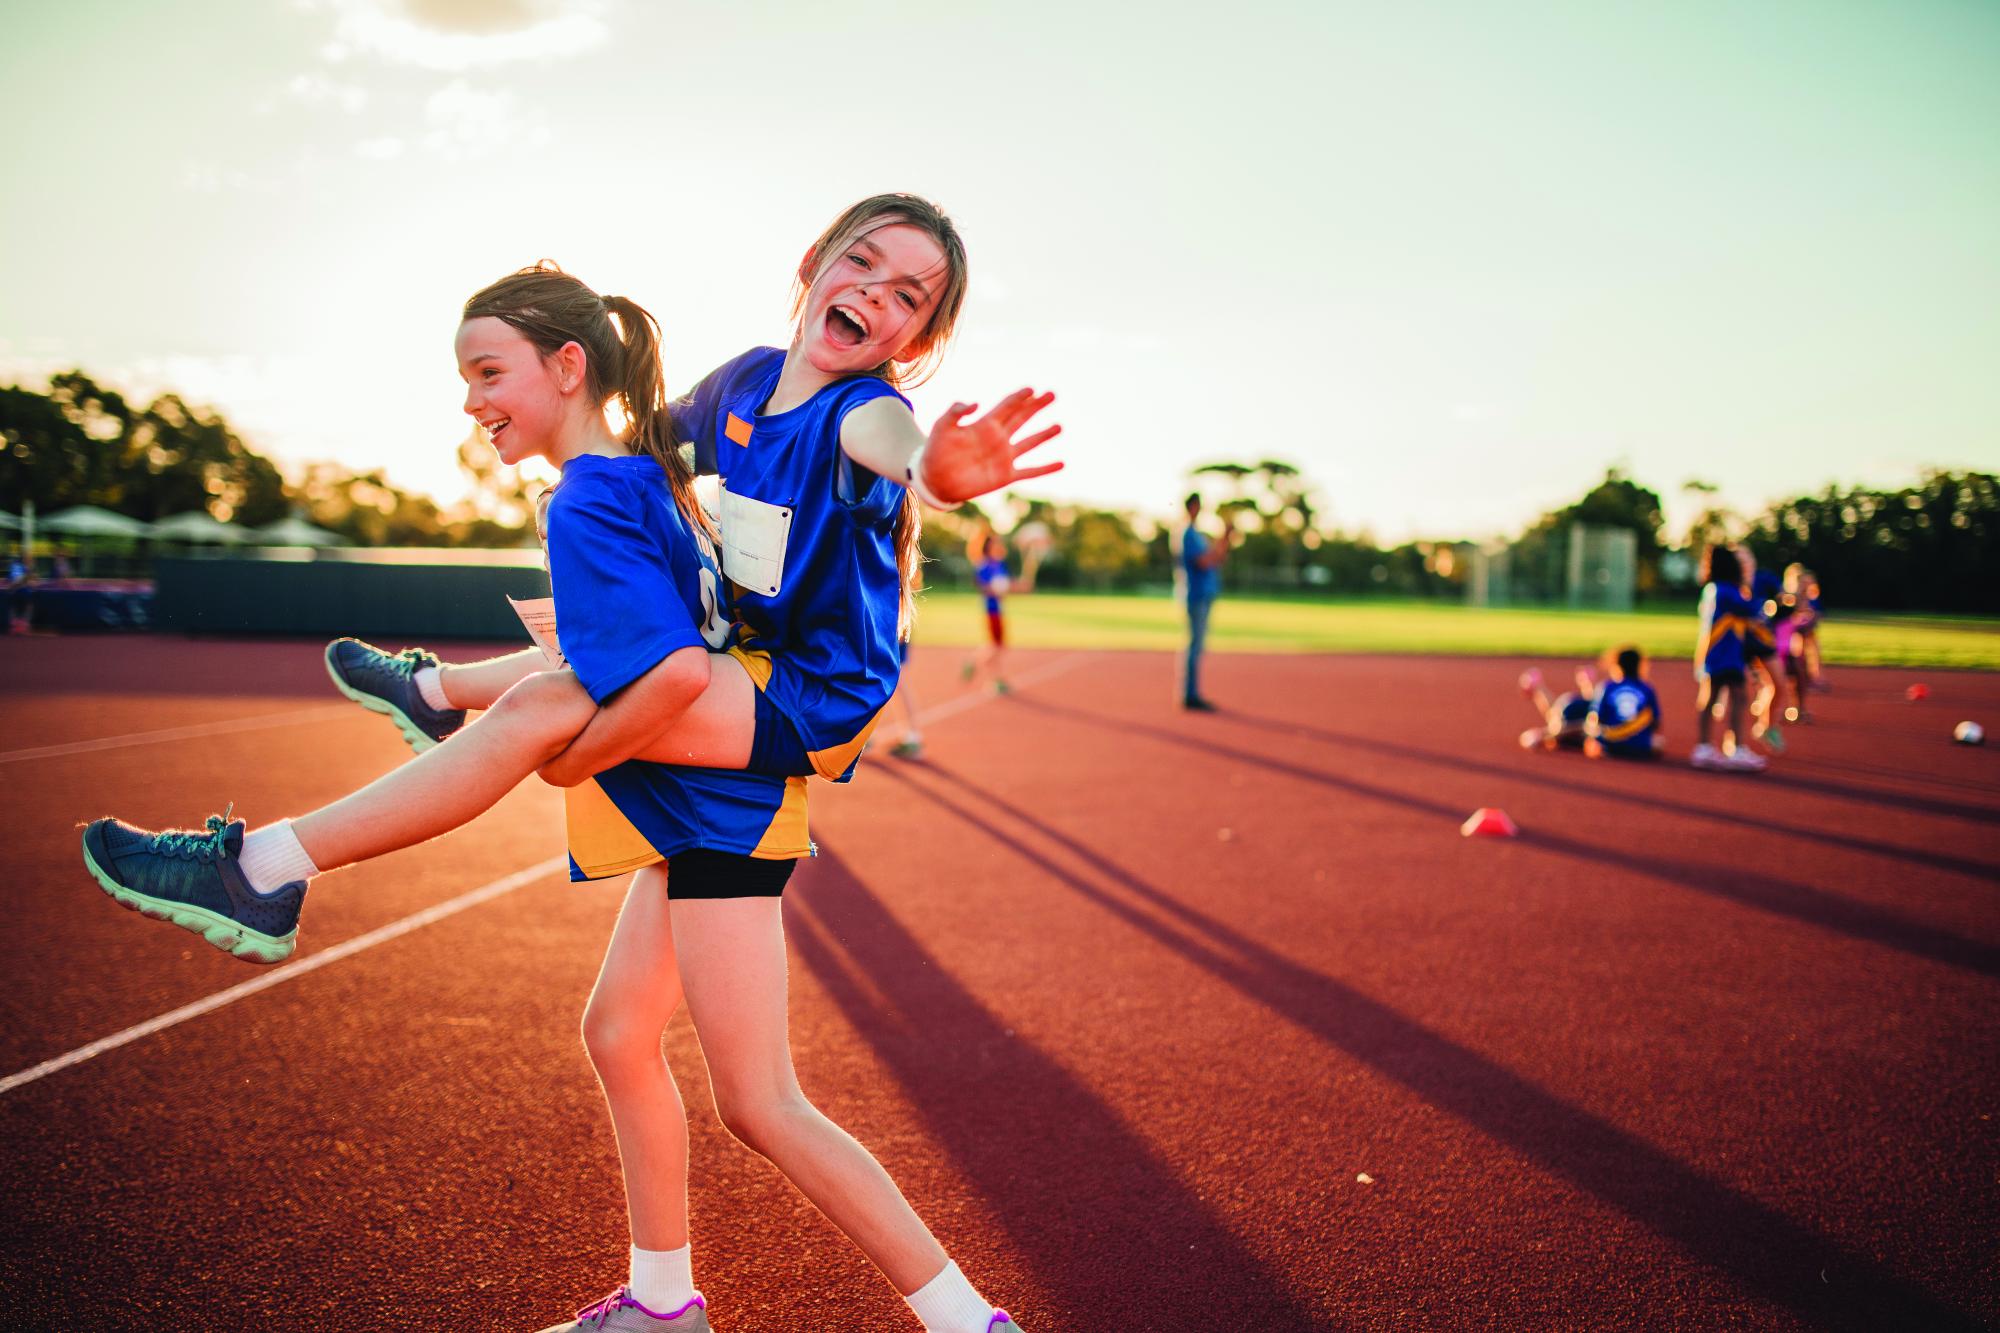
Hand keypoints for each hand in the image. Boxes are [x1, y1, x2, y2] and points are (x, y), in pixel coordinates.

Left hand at [922, 388, 1062, 504]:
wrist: (935, 479)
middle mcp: (998, 438)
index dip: (1019, 397)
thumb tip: (976, 403)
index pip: (1007, 406)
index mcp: (985, 424)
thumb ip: (956, 411)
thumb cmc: (936, 450)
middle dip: (1037, 406)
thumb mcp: (942, 426)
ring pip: (1029, 443)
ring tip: (1059, 426)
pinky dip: (1045, 468)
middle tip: (1053, 394)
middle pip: (1022, 418)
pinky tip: (1061, 463)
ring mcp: (1003, 457)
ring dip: (1044, 434)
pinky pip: (1029, 472)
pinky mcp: (1005, 476)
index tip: (1032, 389)